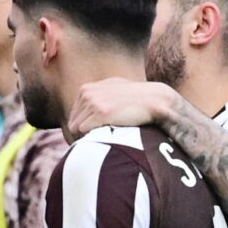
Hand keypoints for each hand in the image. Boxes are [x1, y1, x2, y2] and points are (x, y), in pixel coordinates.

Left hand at [64, 78, 181, 137]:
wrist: (154, 99)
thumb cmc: (136, 99)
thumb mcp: (112, 90)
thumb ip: (98, 98)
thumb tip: (88, 115)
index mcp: (86, 89)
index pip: (73, 116)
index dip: (82, 128)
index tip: (95, 134)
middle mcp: (87, 93)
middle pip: (72, 124)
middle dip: (83, 134)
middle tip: (100, 138)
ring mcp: (93, 102)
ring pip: (76, 129)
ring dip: (88, 136)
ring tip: (105, 135)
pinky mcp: (100, 112)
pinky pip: (84, 131)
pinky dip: (93, 136)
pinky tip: (106, 134)